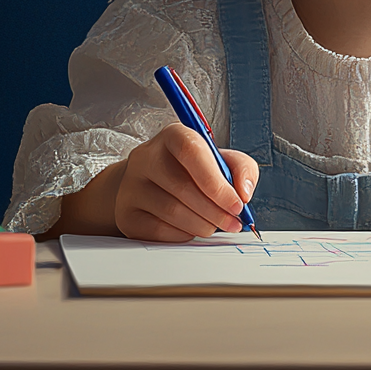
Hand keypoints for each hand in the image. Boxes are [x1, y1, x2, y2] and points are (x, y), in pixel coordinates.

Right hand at [113, 123, 258, 241]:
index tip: (237, 203)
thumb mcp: (223, 160)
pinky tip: (193, 228)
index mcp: (173, 135)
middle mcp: (146, 156)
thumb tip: (244, 193)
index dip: (216, 181)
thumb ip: (242, 169)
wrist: (153, 183)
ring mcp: (131, 185)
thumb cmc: (194, 170)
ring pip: (171, 211)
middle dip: (215, 210)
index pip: (191, 151)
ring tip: (216, 226)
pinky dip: (183, 234)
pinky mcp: (125, 213)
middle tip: (234, 223)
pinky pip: (157, 230)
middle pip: (183, 186)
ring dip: (203, 224)